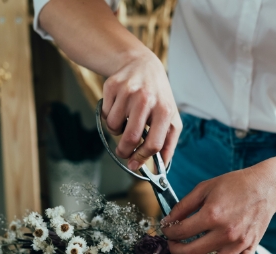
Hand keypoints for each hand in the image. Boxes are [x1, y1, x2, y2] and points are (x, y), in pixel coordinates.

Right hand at [101, 48, 181, 169]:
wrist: (142, 65)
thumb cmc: (158, 96)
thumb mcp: (171, 117)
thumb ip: (168, 143)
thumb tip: (161, 166)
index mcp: (164, 110)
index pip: (153, 144)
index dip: (142, 158)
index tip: (134, 164)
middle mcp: (146, 99)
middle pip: (131, 138)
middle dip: (124, 151)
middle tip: (123, 153)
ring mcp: (128, 91)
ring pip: (114, 127)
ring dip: (116, 131)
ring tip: (125, 122)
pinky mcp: (112, 86)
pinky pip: (105, 114)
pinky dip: (109, 117)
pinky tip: (119, 108)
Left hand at [161, 167, 275, 253]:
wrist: (265, 186)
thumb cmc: (235, 185)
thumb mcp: (205, 188)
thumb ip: (184, 205)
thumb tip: (168, 220)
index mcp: (212, 214)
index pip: (181, 231)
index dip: (169, 232)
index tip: (168, 229)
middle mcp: (225, 232)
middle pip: (192, 252)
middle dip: (176, 250)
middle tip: (174, 244)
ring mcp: (239, 242)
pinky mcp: (251, 247)